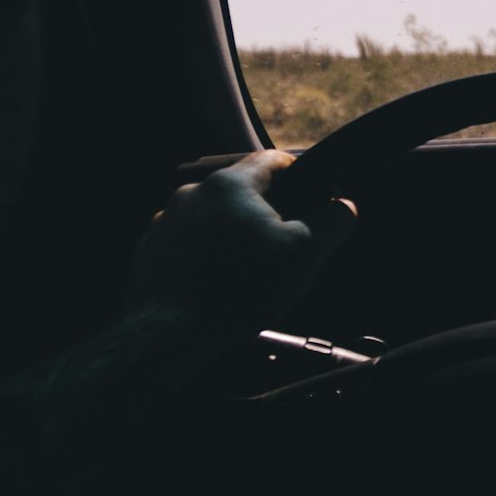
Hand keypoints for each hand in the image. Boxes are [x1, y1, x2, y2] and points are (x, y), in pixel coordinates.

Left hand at [128, 150, 358, 329]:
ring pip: (213, 219)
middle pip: (241, 193)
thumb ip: (333, 222)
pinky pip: (188, 245)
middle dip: (265, 214)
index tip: (311, 194)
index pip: (272, 160)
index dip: (299, 174)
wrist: (169, 334)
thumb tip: (345, 207)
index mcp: (230, 185)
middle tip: (283, 247)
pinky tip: (218, 286)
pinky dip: (205, 258)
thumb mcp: (305, 254)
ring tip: (248, 273)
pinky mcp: (149, 252)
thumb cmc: (239, 290)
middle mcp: (192, 195)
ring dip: (232, 236)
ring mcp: (165, 223)